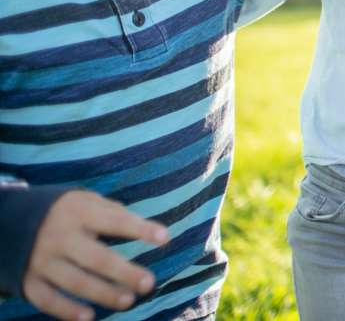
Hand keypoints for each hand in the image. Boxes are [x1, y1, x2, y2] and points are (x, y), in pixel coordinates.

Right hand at [23, 190, 167, 320]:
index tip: (165, 238)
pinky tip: (89, 317)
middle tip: (149, 283)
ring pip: (75, 282)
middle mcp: (60, 237)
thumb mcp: (84, 200)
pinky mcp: (29, 280)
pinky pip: (47, 299)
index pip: (115, 220)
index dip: (140, 229)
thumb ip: (111, 211)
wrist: (11, 220)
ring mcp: (42, 260)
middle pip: (96, 258)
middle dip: (124, 272)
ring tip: (129, 300)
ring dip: (103, 294)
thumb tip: (143, 226)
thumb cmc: (63, 212)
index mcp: (78, 212)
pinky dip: (66, 311)